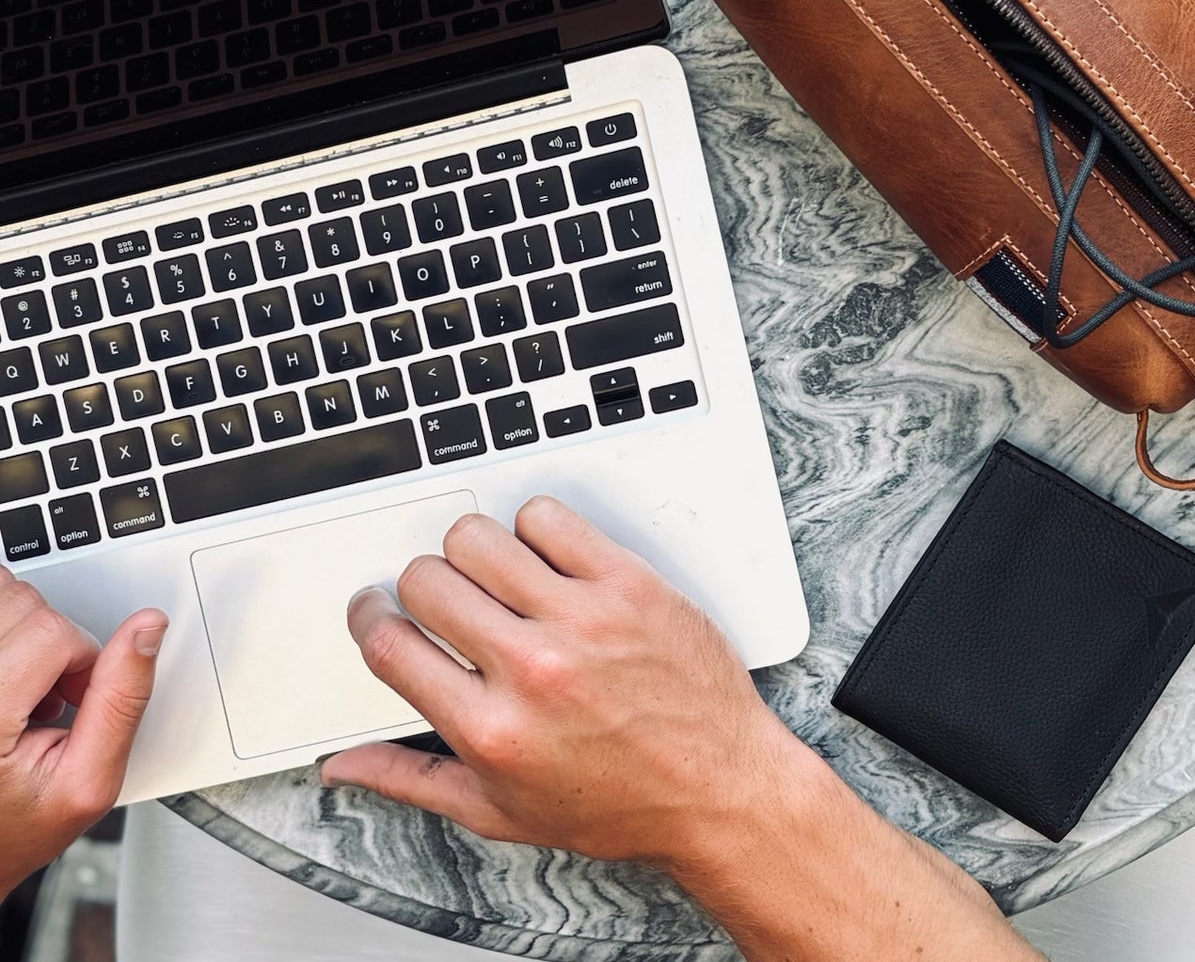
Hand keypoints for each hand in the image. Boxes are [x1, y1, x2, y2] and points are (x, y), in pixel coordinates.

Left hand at [0, 568, 165, 901]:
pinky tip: (9, 675)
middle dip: (54, 641)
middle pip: (23, 603)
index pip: (51, 633)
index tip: (76, 699)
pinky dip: (8, 631)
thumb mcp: (89, 783)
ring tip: (24, 685)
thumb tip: (148, 628)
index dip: (82, 659)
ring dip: (26, 630)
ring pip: (3, 595)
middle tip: (50, 696)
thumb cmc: (20, 826)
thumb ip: (123, 701)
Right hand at [320, 496, 801, 872]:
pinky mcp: (627, 583)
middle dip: (422, 584)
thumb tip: (342, 766)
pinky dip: (536, 529)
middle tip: (445, 598)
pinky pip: (548, 517)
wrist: (717, 786)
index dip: (370, 616)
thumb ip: (411, 778)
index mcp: (491, 731)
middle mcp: (531, 671)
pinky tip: (547, 561)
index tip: (376, 607)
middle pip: (428, 579)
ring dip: (475, 552)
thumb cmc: (617, 803)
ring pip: (480, 537)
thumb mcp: (501, 811)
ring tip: (498, 579)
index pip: (390, 644)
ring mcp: (582, 621)